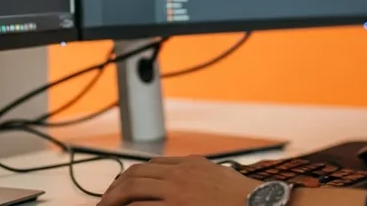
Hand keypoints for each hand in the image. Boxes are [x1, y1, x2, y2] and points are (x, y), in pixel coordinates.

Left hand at [97, 156, 257, 205]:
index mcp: (190, 164)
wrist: (263, 203)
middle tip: (103, 204)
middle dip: (115, 190)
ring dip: (114, 200)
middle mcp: (180, 173)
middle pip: (135, 175)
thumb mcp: (218, 178)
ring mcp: (178, 190)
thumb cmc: (246, 198)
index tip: (119, 189)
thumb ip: (198, 177)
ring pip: (133, 189)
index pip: (149, 166)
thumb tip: (182, 186)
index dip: (129, 178)